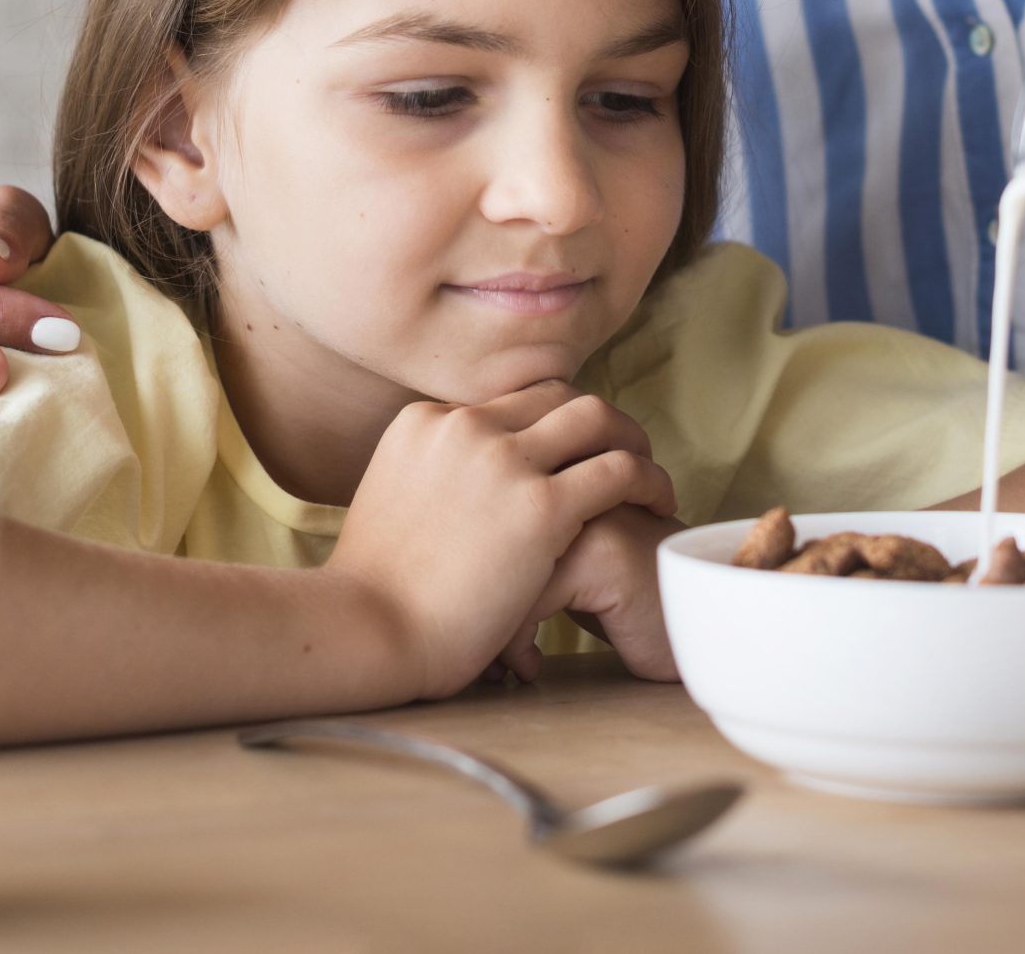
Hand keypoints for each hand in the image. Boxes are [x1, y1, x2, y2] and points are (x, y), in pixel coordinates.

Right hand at [323, 381, 675, 701]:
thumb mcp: (390, 504)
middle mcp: (465, 426)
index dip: (551, 421)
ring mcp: (503, 461)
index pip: (508, 402)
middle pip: (556, 396)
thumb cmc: (374, 593)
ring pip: (595, 418)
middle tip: (624, 450)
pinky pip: (618, 470)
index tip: (573, 448)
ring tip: (648, 472)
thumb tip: (452, 494)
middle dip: (596, 420)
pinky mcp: (540, 506)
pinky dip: (647, 479)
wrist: (367, 629)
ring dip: (630, 439)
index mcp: (425, 422)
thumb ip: (427, 482)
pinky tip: (657, 502)